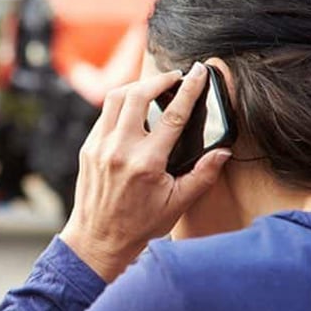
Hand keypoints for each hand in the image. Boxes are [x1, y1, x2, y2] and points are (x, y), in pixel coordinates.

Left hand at [59, 62, 231, 282]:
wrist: (98, 239)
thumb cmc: (139, 225)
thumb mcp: (178, 204)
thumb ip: (203, 175)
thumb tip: (223, 152)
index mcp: (146, 162)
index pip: (173, 115)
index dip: (189, 89)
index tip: (198, 72)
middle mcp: (119, 150)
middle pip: (137, 95)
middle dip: (159, 80)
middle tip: (175, 77)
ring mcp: (100, 147)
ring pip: (115, 99)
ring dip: (136, 87)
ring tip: (153, 88)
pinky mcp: (88, 149)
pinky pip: (104, 116)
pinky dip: (120, 106)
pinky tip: (133, 109)